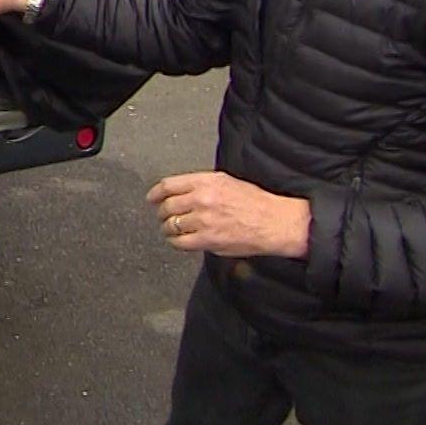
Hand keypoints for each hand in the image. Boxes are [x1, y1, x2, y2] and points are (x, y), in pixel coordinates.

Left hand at [147, 171, 310, 258]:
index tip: (151, 198)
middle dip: (162, 212)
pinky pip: (181, 242)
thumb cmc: (255, 202)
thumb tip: (183, 191)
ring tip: (171, 229)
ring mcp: (203, 220)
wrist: (273, 221)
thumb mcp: (227, 182)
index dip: (156, 193)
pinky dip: (176, 242)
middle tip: (163, 216)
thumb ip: (203, 185)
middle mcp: (202, 199)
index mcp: (206, 182)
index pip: (169, 185)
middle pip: (167, 206)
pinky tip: (180, 240)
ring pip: (171, 225)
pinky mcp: (208, 240)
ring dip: (168, 228)